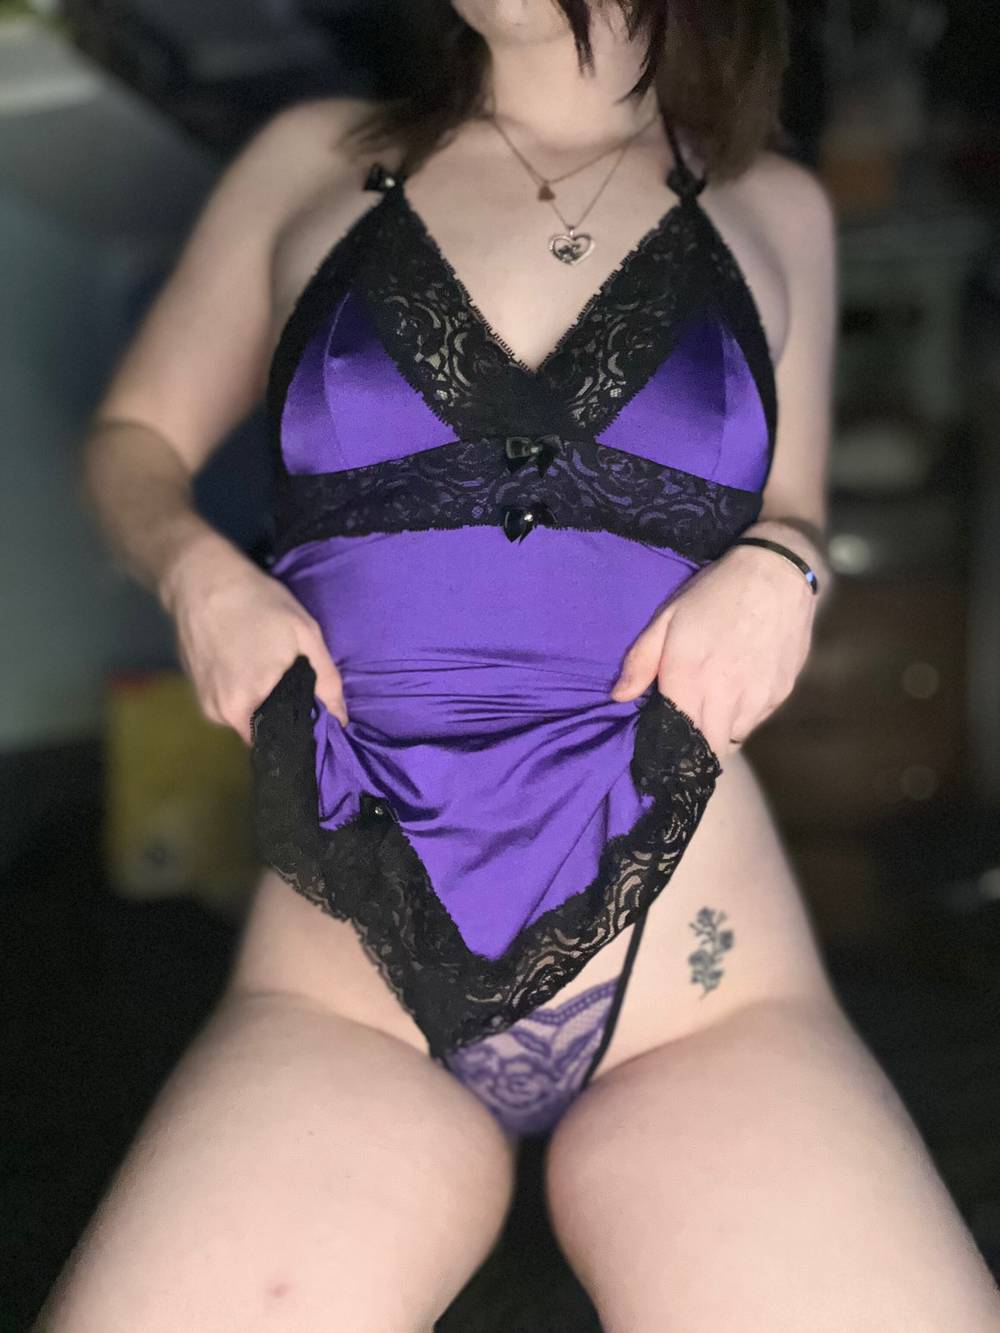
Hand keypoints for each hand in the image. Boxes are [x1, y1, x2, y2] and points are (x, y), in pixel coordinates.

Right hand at [163, 539, 346, 743]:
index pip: (278, 740)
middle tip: (292, 680)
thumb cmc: (258, 603)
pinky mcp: (195, 688)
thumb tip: (341, 720)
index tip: (311, 713)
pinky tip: (246, 660)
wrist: (201, 578)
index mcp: (248, 706)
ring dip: (259, 698)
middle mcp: (221, 713)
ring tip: (267, 665)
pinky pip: (227, 700)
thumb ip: (327, 681)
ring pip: (243, 715)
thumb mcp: (305, 635)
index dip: (297, 730)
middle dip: (279, 712)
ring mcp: (203, 701)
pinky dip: (240, 688)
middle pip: (261, 728)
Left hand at [609, 542, 816, 756]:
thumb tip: (619, 697)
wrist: (777, 573)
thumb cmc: (714, 593)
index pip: (679, 741)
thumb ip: (642, 661)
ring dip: (720, 729)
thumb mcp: (668, 617)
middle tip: (685, 733)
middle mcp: (727, 697)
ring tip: (712, 701)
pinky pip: (757, 719)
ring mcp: (759, 698)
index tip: (662, 749)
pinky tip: (739, 685)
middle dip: (695, 749)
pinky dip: (744, 713)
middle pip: (710, 750)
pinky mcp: (782, 693)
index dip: (670, 752)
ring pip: (734, 737)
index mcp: (691, 680)